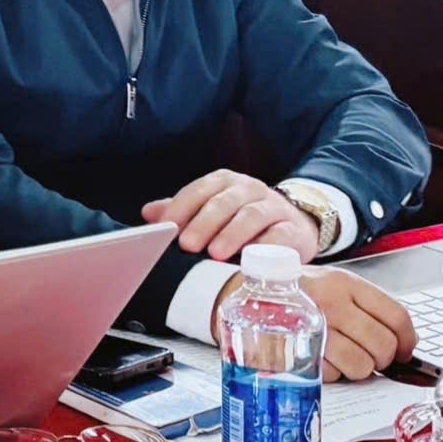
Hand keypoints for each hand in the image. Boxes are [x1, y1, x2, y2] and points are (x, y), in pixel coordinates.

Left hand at [143, 171, 319, 261]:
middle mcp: (249, 189)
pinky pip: (280, 234)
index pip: (199, 190)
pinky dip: (265, 246)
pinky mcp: (294, 228)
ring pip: (251, 215)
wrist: (294, 225)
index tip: (166, 228)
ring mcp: (273, 207)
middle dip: (203, 223)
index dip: (181, 208)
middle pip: (223, 202)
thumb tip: (148, 213)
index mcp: (224, 182)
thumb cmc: (241, 220)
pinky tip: (250, 259)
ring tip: (215, 253)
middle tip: (188, 245)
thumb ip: (182, 211)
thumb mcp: (211, 211)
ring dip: (232, 234)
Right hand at [210, 268, 416, 381]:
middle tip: (371, 358)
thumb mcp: (330, 285)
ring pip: (361, 365)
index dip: (407, 341)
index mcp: (346, 283)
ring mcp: (314, 325)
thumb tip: (398, 341)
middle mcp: (332, 301)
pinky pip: (331, 374)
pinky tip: (319, 360)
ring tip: (344, 360)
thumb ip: (362, 306)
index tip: (404, 352)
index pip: (396, 316)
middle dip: (382, 360)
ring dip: (358, 370)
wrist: (241, 294)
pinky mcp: (296, 348)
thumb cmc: (292, 294)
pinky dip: (330, 374)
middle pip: (383, 344)